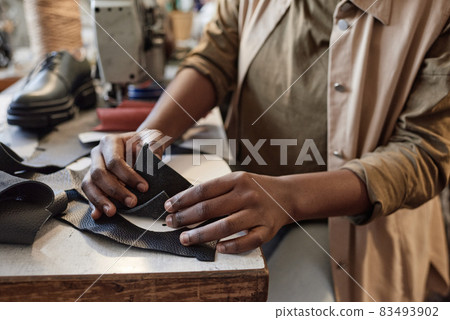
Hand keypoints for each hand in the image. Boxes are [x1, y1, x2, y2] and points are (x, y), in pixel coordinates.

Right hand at [82, 129, 167, 219]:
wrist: (141, 142)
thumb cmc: (144, 142)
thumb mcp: (150, 142)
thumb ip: (151, 153)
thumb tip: (153, 165)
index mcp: (110, 142)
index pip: (115, 161)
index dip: (128, 176)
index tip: (143, 187)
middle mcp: (98, 153)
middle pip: (99, 174)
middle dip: (116, 191)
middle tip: (131, 202)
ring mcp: (93, 166)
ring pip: (89, 184)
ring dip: (101, 200)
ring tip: (112, 211)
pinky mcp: (93, 179)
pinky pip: (89, 192)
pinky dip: (94, 203)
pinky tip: (98, 213)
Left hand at [164, 172, 293, 253]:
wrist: (287, 195)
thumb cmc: (256, 189)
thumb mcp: (237, 180)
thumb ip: (216, 190)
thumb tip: (185, 202)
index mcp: (237, 180)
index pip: (204, 190)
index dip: (183, 199)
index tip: (169, 206)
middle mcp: (246, 195)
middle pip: (210, 208)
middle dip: (186, 217)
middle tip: (171, 223)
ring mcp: (257, 213)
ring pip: (225, 226)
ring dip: (201, 234)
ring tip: (186, 238)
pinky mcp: (267, 229)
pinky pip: (247, 241)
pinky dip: (231, 246)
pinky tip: (218, 248)